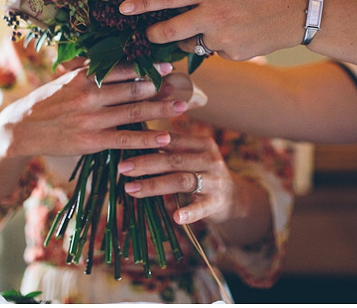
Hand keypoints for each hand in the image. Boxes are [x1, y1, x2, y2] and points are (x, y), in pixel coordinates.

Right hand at [0, 61, 188, 157]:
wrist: (22, 129)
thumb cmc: (47, 102)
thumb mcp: (65, 80)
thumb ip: (89, 71)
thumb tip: (114, 59)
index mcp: (85, 76)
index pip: (122, 68)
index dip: (147, 67)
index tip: (168, 65)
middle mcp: (90, 95)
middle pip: (133, 88)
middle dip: (160, 87)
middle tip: (183, 84)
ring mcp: (92, 118)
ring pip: (133, 111)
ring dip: (160, 109)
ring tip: (182, 107)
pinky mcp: (91, 141)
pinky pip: (125, 138)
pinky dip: (146, 138)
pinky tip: (165, 138)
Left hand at [118, 131, 237, 225]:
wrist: (234, 198)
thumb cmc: (202, 173)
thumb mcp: (191, 157)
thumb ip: (170, 150)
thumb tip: (132, 142)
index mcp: (202, 144)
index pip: (172, 139)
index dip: (148, 142)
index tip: (124, 145)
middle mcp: (210, 159)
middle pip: (174, 160)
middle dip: (146, 163)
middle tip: (122, 168)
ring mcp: (215, 181)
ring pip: (182, 181)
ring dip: (155, 185)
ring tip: (132, 189)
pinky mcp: (217, 203)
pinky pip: (201, 207)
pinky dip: (189, 212)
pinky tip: (175, 216)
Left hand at [119, 0, 310, 59]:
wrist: (303, 10)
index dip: (142, 6)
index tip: (124, 11)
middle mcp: (213, 17)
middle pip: (169, 32)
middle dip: (154, 34)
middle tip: (149, 33)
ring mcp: (223, 38)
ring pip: (191, 43)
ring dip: (188, 38)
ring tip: (204, 25)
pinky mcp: (234, 54)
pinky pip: (214, 51)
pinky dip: (216, 44)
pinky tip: (233, 32)